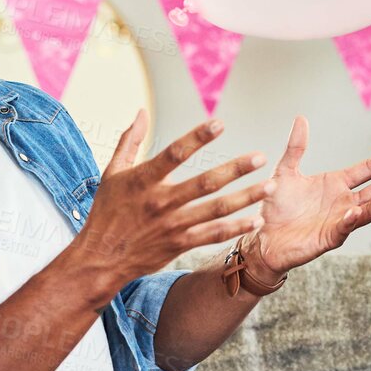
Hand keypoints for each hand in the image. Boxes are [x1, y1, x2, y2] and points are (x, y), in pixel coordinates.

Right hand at [71, 109, 271, 297]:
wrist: (100, 258)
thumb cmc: (106, 212)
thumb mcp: (112, 172)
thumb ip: (130, 140)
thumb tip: (141, 111)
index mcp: (143, 180)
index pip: (174, 154)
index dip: (197, 137)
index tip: (219, 123)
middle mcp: (160, 202)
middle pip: (204, 183)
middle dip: (235, 169)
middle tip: (260, 157)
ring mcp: (172, 225)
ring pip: (216, 210)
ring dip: (246, 198)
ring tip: (270, 187)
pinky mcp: (180, 245)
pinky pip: (213, 235)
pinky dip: (236, 228)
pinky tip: (256, 219)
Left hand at [241, 115, 370, 277]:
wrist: (261, 238)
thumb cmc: (274, 208)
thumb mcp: (285, 172)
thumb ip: (296, 147)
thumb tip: (301, 118)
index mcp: (337, 184)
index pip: (370, 168)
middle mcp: (344, 202)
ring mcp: (340, 220)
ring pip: (370, 209)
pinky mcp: (329, 237)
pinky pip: (345, 228)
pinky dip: (352, 220)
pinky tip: (356, 211)